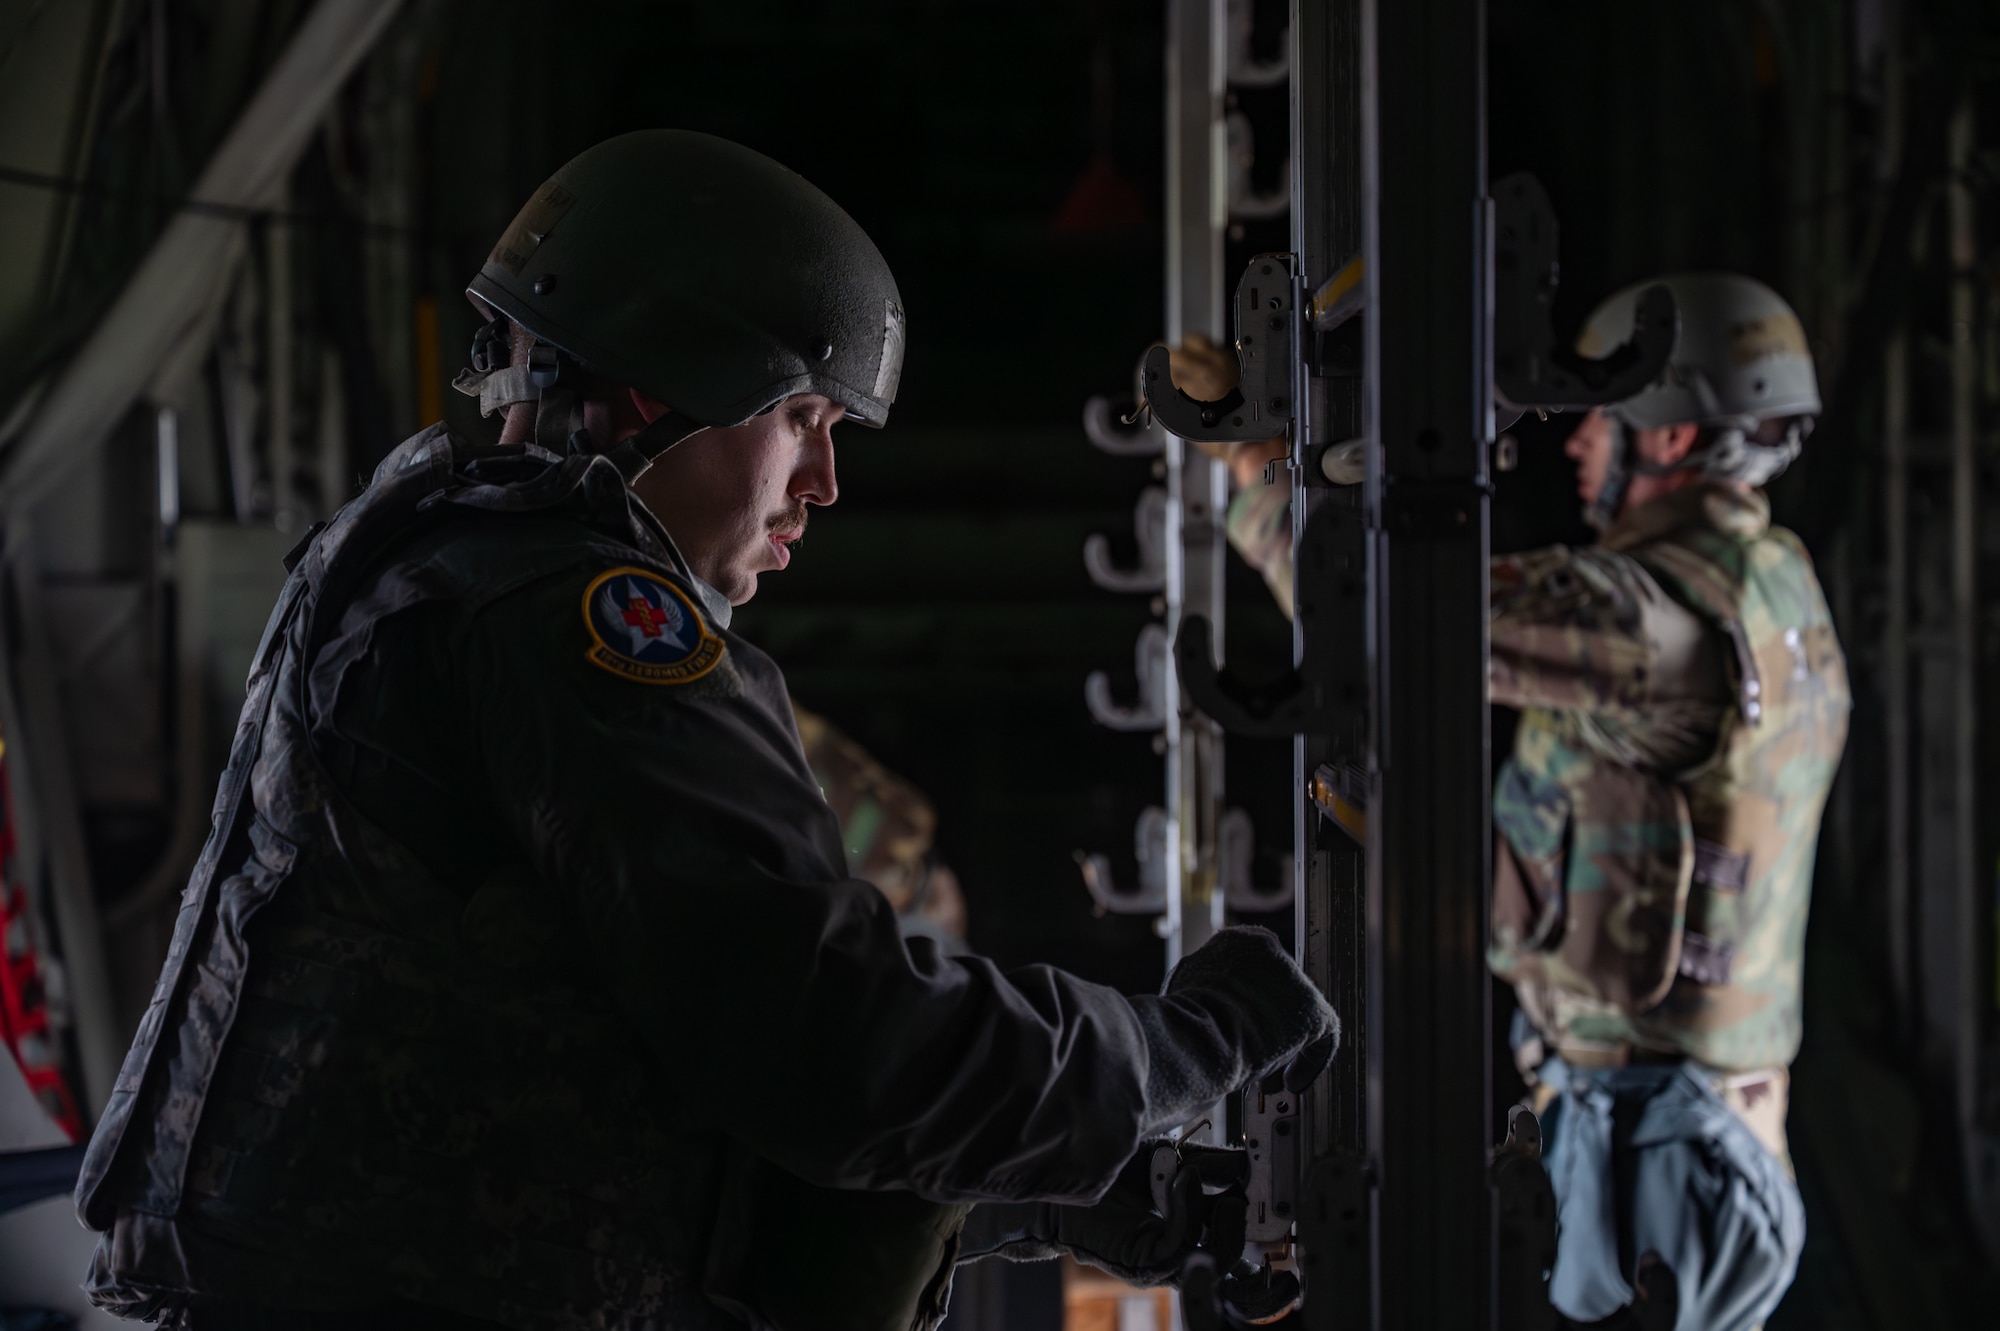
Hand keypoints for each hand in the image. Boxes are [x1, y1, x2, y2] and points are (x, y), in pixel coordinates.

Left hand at [959, 1141, 1249, 1287]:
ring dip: (1220, 1213)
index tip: (1274, 1195)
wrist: (1060, 1171)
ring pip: (1216, 1254)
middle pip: (1235, 1250)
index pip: (1236, 1238)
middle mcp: (1180, 1249)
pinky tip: (1180, 1177)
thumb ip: (1207, 1162)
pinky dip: (1188, 1207)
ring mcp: (1162, 1259)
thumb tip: (1246, 1162)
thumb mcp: (1168, 1158)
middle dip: (1242, 1214)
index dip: (1258, 1224)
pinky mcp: (1143, 1260)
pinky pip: (1181, 1243)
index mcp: (1190, 1226)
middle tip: (1239, 1180)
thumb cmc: (1108, 1167)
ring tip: (1205, 1177)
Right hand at [1131, 927, 1340, 1131]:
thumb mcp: (1185, 991)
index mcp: (1233, 942)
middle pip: (1277, 991)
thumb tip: (1207, 1009)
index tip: (1239, 1026)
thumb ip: (1205, 990)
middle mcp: (1267, 950)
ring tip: (1269, 1075)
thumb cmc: (1180, 1023)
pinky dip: (1311, 1061)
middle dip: (1267, 1025)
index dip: (1246, 1003)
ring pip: (1297, 1014)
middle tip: (1256, 1054)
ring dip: (1285, 1044)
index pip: (1250, 970)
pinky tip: (1293, 1081)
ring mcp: (1292, 977)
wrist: (1195, 1040)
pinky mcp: (1312, 1008)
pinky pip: (1322, 1038)